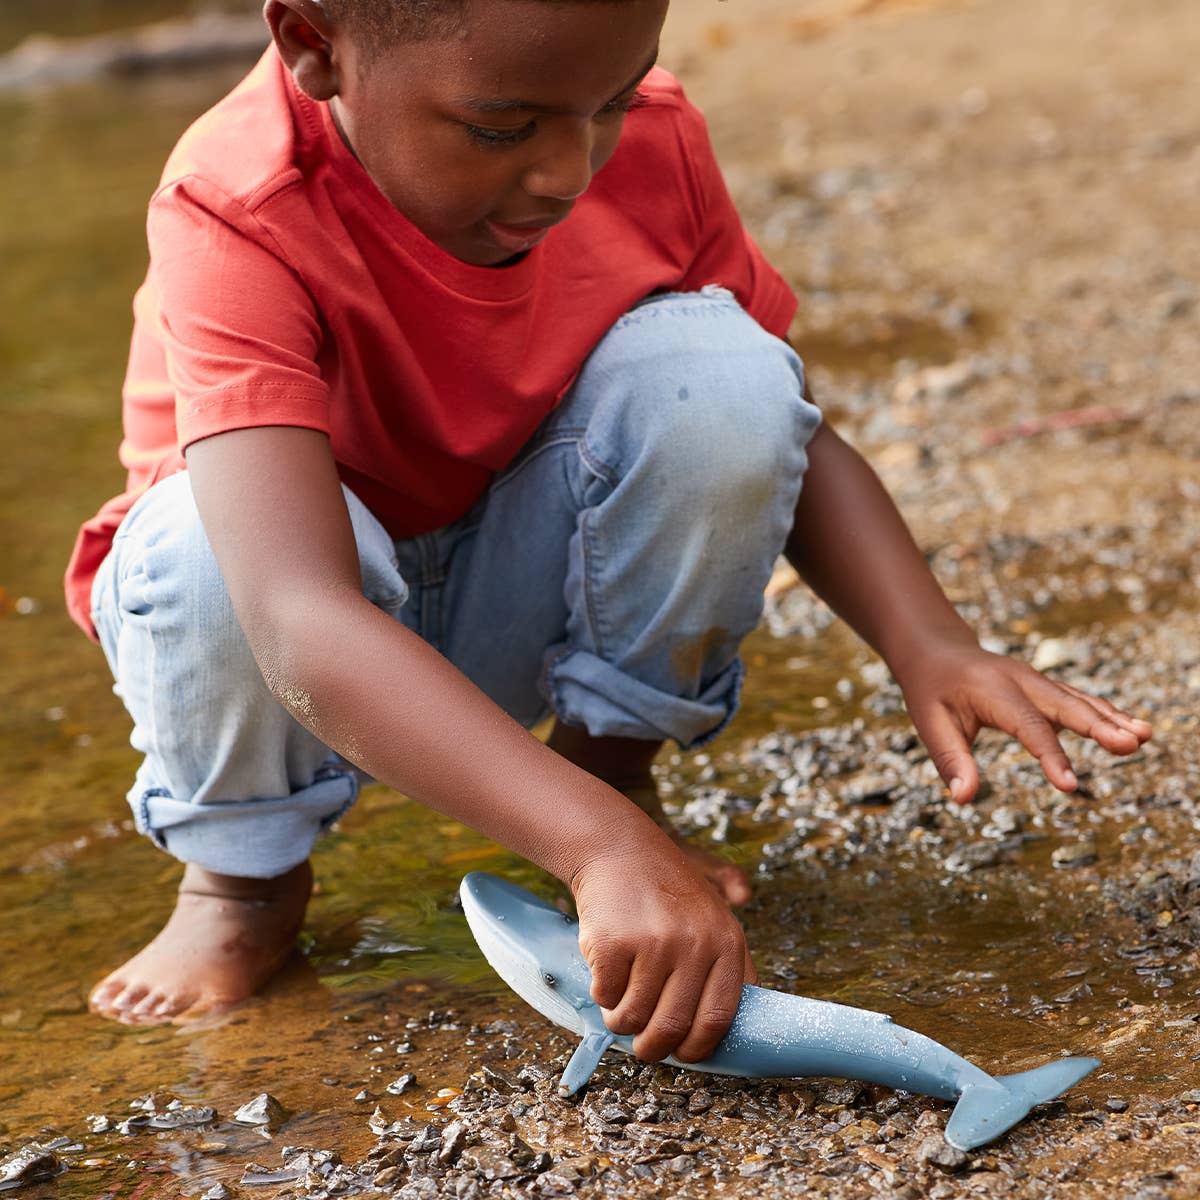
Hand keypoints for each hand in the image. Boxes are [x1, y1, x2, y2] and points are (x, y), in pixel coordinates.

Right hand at [570, 842, 755, 1062]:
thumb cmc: (667, 891)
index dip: (698, 1047)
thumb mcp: (715, 916)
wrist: (619, 848)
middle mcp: (695, 944)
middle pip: (673, 1027)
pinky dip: (602, 995)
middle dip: (654, 1047)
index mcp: (726, 942)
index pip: (718, 1018)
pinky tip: (607, 971)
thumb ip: (731, 966)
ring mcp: (654, 944)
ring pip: (634, 1017)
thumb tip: (748, 1025)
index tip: (684, 1053)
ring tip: (621, 1005)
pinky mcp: (614, 943)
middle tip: (644, 1046)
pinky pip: (606, 996)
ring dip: (623, 1022)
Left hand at [893, 637, 1151, 803]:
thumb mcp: (930, 724)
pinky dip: (1104, 713)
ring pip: (1077, 700)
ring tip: (1144, 737)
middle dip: (1098, 726)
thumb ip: (950, 760)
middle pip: (1064, 705)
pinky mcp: (1044, 687)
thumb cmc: (931, 691)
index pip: (1027, 727)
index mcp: (992, 689)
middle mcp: (1021, 679)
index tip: (1070, 787)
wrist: (936, 650)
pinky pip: (1077, 699)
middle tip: (1131, 745)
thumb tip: (963, 799)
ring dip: (1111, 718)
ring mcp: (1036, 680)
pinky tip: (1129, 730)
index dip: (1050, 757)